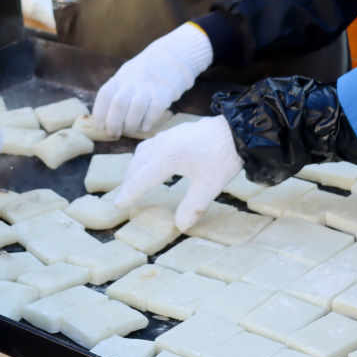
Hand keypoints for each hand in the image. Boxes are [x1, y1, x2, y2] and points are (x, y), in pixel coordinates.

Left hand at [92, 23, 213, 136]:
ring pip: (136, 107)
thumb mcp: (127, 76)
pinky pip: (154, 109)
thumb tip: (104, 120)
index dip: (99, 113)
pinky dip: (148, 121)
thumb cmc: (146, 73)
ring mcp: (149, 86)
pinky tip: (146, 126)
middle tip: (114, 134)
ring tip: (132, 130)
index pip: (105, 95)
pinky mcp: (165, 92)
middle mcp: (133, 81)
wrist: (174, 55)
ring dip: (131, 124)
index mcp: (121, 77)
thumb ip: (117, 93)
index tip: (100, 126)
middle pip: (118, 103)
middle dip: (113, 123)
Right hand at [112, 116, 241, 229]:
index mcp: (167, 158)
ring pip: (143, 152)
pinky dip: (145, 157)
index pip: (142, 179)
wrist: (238, 129)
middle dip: (129, 181)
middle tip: (125, 197)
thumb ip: (193, 206)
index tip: (118, 204)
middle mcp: (163, 145)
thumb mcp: (210, 185)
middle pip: (137, 164)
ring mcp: (169, 135)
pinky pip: (151, 145)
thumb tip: (180, 226)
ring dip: (136, 167)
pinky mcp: (176, 131)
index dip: (130, 193)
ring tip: (135, 182)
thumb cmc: (223, 157)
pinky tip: (153, 163)